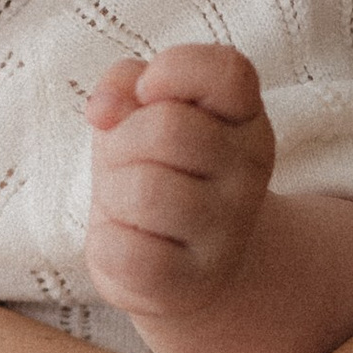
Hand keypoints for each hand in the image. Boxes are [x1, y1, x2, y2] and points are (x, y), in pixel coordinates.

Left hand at [83, 46, 274, 322]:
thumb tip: (103, 108)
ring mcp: (228, 230)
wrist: (184, 264)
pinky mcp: (194, 282)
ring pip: (144, 191)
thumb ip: (124, 83)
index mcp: (245, 117)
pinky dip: (107, 244)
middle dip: (122, 140)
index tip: (148, 92)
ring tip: (127, 203)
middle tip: (125, 161)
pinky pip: (126, 251)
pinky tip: (128, 243)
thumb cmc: (158, 170)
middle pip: (167, 129)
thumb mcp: (142, 113)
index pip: (228, 72)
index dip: (174, 71)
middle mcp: (249, 171)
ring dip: (112, 193)